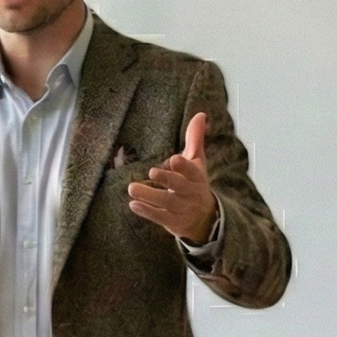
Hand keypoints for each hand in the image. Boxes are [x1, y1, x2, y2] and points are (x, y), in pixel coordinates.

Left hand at [128, 111, 217, 244]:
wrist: (204, 218)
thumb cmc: (195, 183)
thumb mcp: (197, 162)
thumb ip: (195, 139)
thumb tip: (201, 114)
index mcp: (197, 177)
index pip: (192, 171)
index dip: (184, 166)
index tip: (174, 159)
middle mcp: (191, 193)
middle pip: (180, 186)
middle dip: (167, 179)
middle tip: (151, 171)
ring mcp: (182, 209)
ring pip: (167, 203)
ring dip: (150, 196)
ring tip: (132, 188)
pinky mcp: (173, 222)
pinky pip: (160, 217)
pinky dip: (147, 212)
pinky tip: (133, 204)